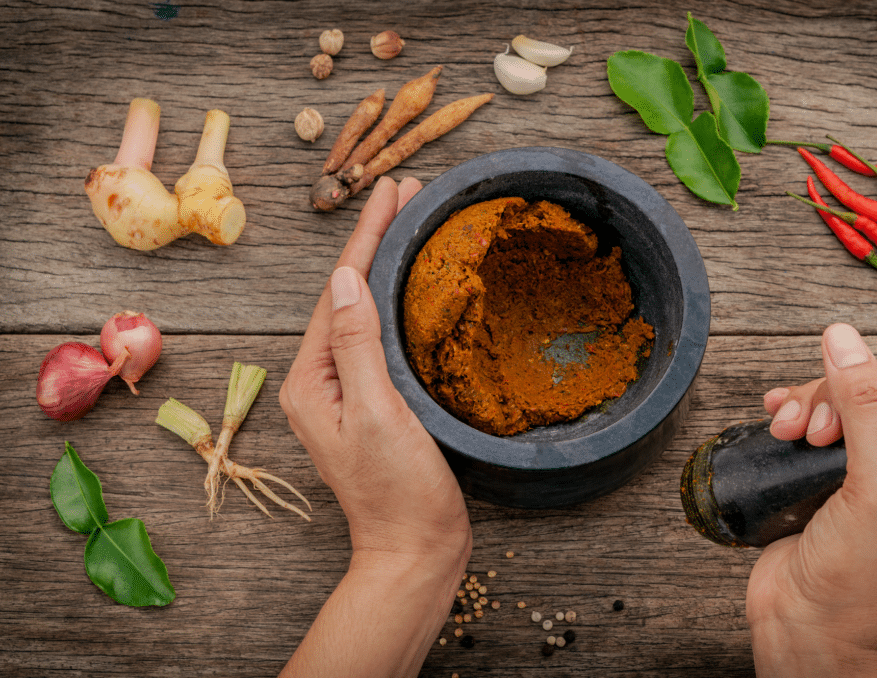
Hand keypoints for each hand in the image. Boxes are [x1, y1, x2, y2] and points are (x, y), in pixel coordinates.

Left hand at [278, 176, 470, 677]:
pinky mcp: (377, 403)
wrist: (416, 551)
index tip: (391, 190)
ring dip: (390, 266)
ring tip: (415, 223)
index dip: (366, 237)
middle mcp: (322, 380)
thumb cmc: (397, 492)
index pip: (339, 292)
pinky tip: (418, 286)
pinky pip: (384, 337)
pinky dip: (401, 302)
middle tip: (409, 192)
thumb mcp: (378, 413)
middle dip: (378, 241)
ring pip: (368, 313)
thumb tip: (347, 279)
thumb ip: (358, 345)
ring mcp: (349, 392)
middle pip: (350, 296)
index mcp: (311, 378)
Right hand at [747, 323, 876, 676]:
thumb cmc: (857, 575)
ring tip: (794, 431)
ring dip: (818, 402)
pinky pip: (828, 416)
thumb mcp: (872, 488)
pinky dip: (802, 410)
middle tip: (825, 425)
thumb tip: (847, 343)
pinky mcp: (845, 468)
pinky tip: (781, 420)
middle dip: (852, 391)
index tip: (876, 372)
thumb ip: (865, 409)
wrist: (805, 614)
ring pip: (858, 397)